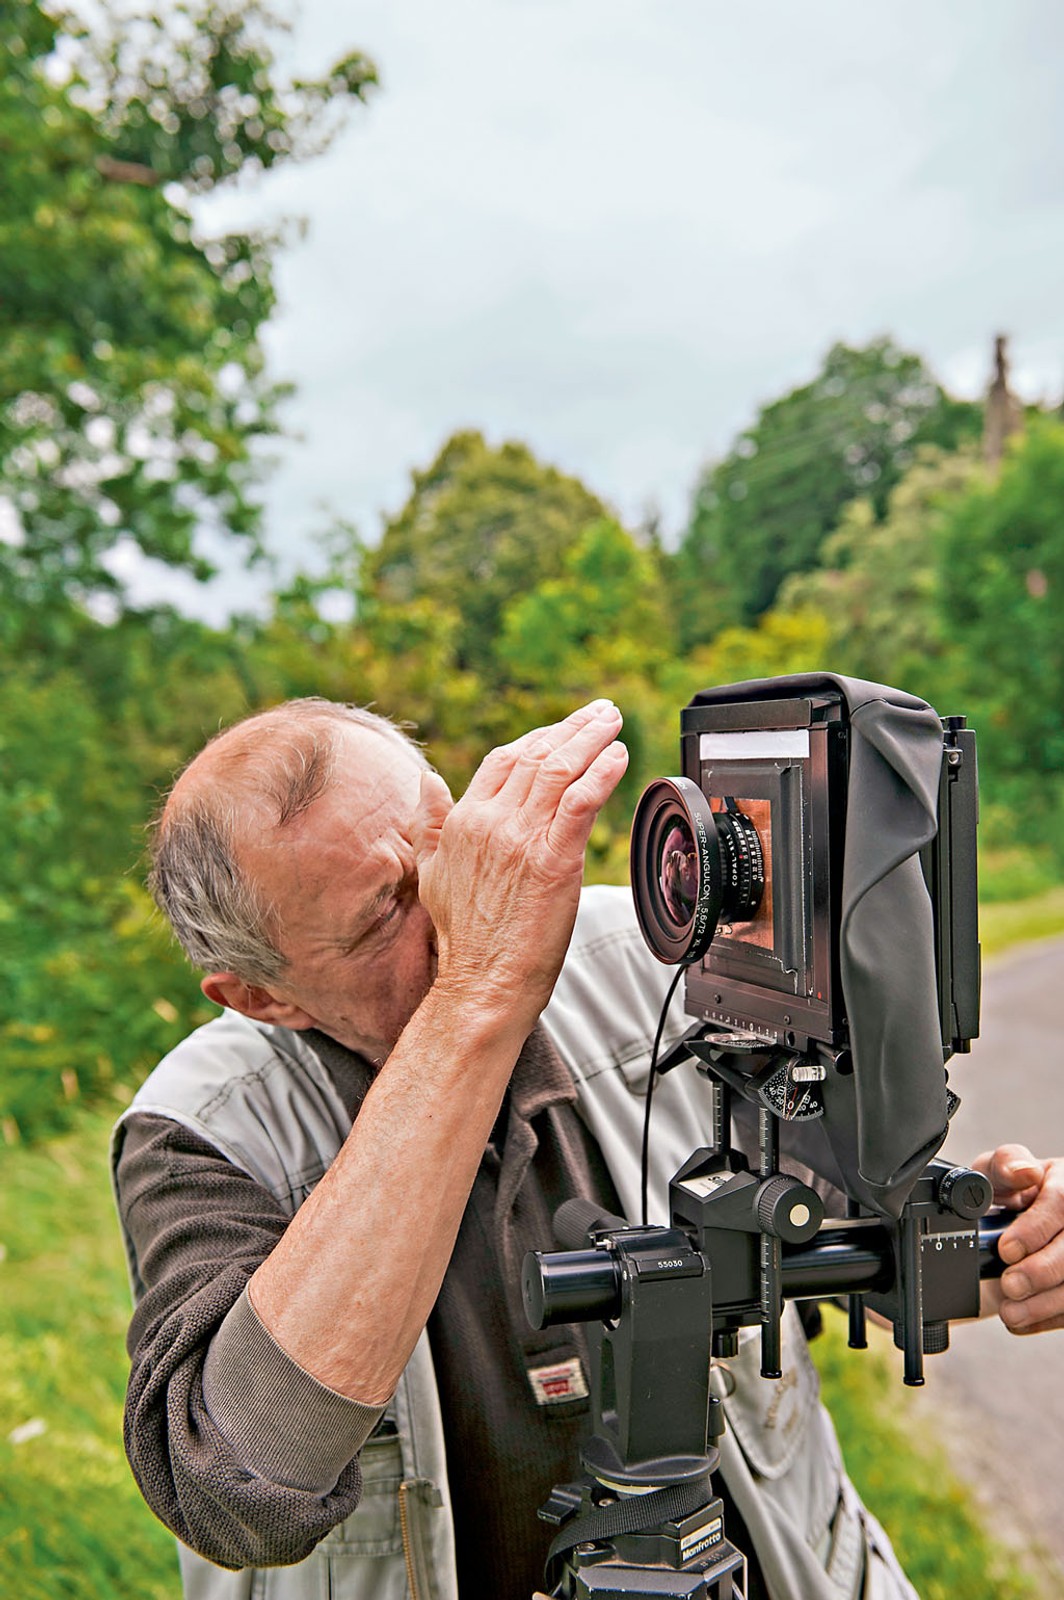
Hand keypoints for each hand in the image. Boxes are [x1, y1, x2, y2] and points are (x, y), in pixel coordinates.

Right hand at [413, 700, 627, 1028]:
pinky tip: (618, 757)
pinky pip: (581, 804)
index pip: (504, 759)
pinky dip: (601, 774)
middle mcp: (491, 821)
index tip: (562, 728)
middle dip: (573, 727)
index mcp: (464, 820)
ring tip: (612, 723)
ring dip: (591, 739)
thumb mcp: (430, 872)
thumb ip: (429, 822)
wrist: (482, 981)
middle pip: (537, 755)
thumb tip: (426, 779)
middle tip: (601, 711)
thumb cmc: (462, 937)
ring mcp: (522, 839)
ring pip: (561, 771)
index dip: (537, 737)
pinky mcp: (554, 861)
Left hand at [973, 1144, 1063, 1333]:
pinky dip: (1048, 1318)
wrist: (1013, 1228)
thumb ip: (1003, 1166)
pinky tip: (1024, 1319)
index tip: (1006, 1250)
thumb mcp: (997, 1174)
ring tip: (1011, 1312)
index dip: (1035, 1229)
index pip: (1061, 1202)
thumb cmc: (1010, 1196)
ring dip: (1044, 1303)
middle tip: (1010, 1284)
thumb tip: (1021, 1172)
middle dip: (1041, 1271)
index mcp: (1063, 1183)